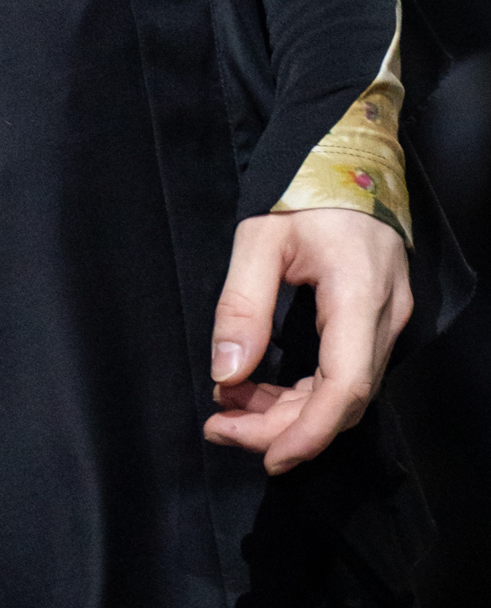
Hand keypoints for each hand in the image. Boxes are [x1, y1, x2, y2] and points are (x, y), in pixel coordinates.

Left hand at [203, 208, 411, 473]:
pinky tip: (259, 387)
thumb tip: (226, 374)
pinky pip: (345, 371)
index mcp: (360, 296)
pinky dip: (303, 389)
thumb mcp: (259, 236)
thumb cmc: (301, 187)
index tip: (264, 456)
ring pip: (344, 391)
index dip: (306, 432)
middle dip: (282, 427)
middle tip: (220, 428)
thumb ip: (242, 305)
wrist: (346, 151)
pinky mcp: (376, 319)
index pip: (345, 388)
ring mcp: (387, 320)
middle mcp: (385, 318)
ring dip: (289, 410)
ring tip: (228, 410)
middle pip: (343, 400)